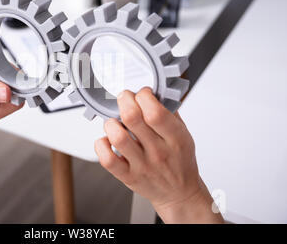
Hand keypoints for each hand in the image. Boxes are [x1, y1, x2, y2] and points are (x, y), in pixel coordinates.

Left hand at [94, 87, 223, 223]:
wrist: (179, 194)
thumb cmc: (180, 162)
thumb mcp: (184, 135)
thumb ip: (170, 113)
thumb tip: (154, 92)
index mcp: (175, 139)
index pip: (155, 111)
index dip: (144, 96)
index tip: (143, 93)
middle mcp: (158, 152)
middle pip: (132, 118)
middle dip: (124, 100)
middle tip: (125, 99)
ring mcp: (141, 165)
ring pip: (117, 136)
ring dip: (112, 122)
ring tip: (116, 121)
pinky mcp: (128, 176)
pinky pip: (107, 159)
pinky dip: (102, 144)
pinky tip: (108, 139)